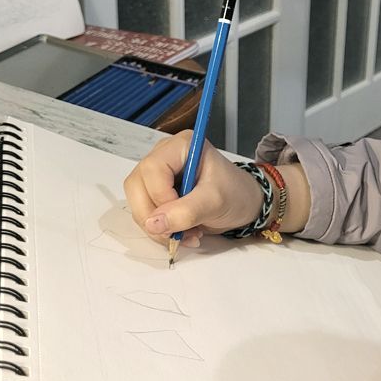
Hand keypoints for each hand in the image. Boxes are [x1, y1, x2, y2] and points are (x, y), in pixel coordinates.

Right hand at [123, 131, 262, 246]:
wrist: (243, 204)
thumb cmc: (235, 193)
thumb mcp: (215, 201)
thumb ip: (186, 211)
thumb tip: (153, 224)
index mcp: (181, 146)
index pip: (152, 169)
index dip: (160, 196)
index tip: (180, 216)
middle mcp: (164, 156)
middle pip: (137, 186)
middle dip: (154, 216)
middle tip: (179, 233)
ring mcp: (157, 175)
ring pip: (137, 202)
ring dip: (158, 227)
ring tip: (187, 234)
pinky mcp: (156, 192)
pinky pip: (144, 212)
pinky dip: (160, 229)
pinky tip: (183, 233)